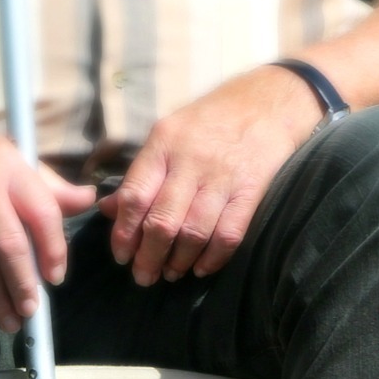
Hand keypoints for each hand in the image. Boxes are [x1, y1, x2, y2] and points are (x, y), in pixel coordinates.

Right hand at [0, 130, 95, 331]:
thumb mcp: (16, 158)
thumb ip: (52, 186)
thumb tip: (89, 199)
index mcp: (12, 170)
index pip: (42, 213)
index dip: (53, 249)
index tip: (56, 277)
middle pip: (9, 243)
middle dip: (22, 282)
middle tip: (32, 310)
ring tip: (12, 322)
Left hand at [100, 65, 323, 284]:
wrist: (269, 102)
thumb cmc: (212, 120)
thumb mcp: (169, 134)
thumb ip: (141, 173)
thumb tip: (109, 210)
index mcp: (164, 143)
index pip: (135, 195)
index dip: (124, 232)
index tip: (121, 255)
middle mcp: (191, 160)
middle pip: (162, 221)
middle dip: (149, 256)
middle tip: (143, 276)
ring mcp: (223, 177)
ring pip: (193, 232)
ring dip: (178, 261)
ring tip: (170, 274)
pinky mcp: (251, 190)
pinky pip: (229, 234)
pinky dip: (213, 258)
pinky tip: (201, 268)